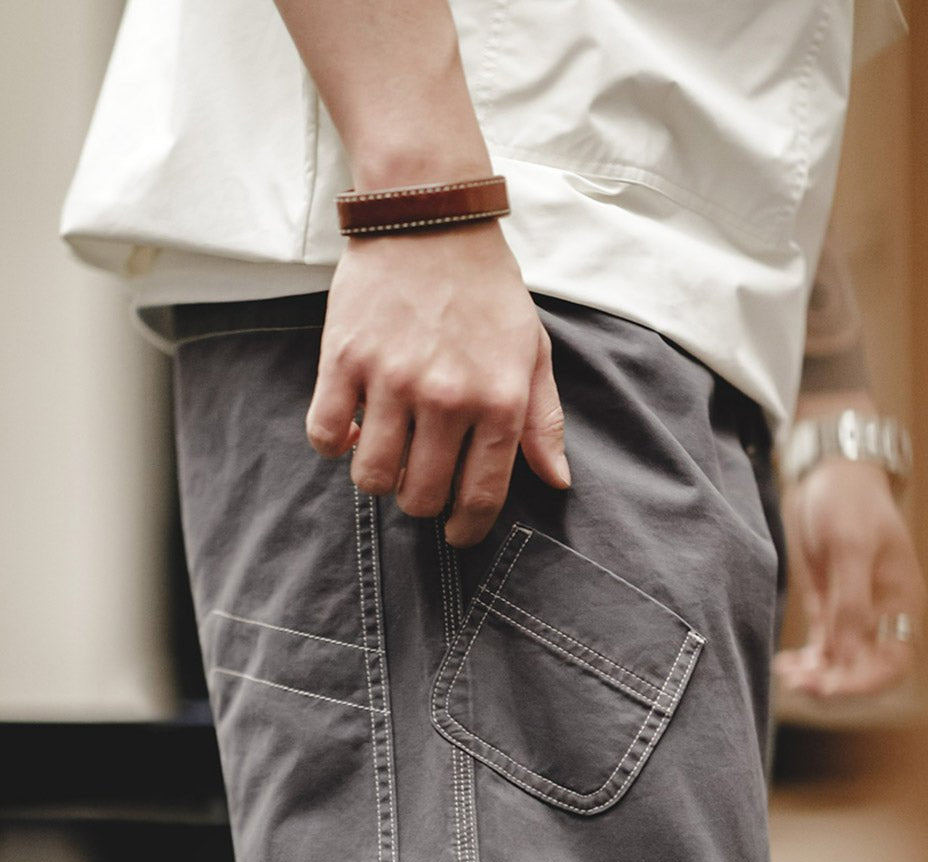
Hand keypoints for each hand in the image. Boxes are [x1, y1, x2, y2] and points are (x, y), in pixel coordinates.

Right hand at [306, 221, 570, 545]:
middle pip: (421, 496)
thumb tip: (557, 482)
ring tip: (387, 454)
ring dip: (377, 478)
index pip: (481, 496)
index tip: (458, 533)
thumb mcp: (532, 351)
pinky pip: (325, 435)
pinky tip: (351, 428)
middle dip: (421, 502)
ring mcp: (392, 379)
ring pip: (371, 477)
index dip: (467, 528)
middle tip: (420, 481)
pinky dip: (335, 444)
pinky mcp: (343, 359)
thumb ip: (544, 422)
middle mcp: (447, 397)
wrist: (429, 217)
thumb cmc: (486, 290)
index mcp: (499, 400)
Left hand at [774, 457, 925, 697]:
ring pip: (841, 665)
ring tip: (787, 675)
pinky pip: (823, 650)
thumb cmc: (847, 501)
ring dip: (816, 677)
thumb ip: (851, 602)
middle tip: (799, 684)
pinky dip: (807, 663)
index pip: (894, 663)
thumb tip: (849, 655)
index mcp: (901, 602)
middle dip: (835, 684)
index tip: (829, 688)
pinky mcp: (831, 609)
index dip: (864, 684)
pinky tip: (785, 665)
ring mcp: (856, 614)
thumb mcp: (850, 546)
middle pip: (866, 672)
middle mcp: (883, 615)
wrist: (829, 473)